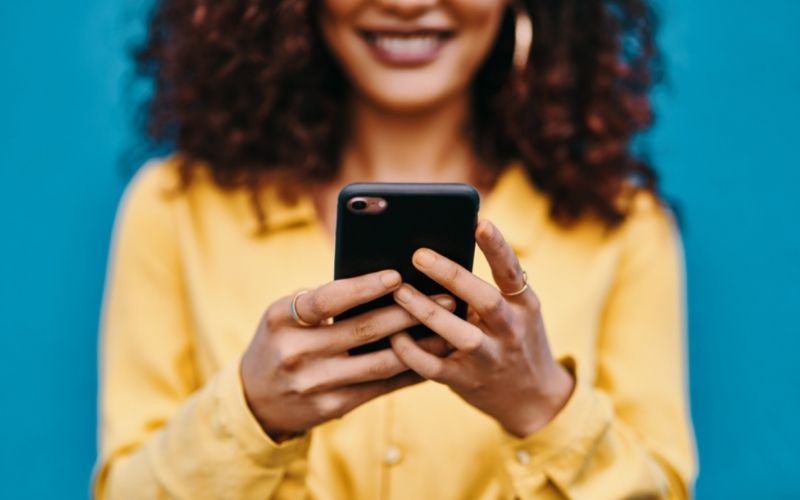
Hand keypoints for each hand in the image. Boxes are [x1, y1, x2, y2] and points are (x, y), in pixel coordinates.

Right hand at [241, 269, 454, 439]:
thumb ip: (320, 301)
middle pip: (362, 329)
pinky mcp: (331, 406)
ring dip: (419, 345)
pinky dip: (407, 372)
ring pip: (379, 362)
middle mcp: (296, 352)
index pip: (327, 298)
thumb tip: (382, 282)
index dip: (363, 287)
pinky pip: (379, 387)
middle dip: (408, 312)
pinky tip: (430, 358)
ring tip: (448, 328)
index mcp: (282, 319)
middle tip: (445, 297)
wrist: (255, 399)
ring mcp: (314, 383)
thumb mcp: (283, 316)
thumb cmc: (279, 342)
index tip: (397, 275)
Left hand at [389, 220, 574, 437]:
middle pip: (484, 299)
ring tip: (399, 290)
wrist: (533, 398)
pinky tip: (393, 335)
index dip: (497, 247)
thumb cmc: (514, 339)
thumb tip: (442, 251)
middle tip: (418, 254)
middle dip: (451, 275)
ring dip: (426, 311)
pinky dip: (412, 351)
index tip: (480, 222)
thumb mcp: (516, 310)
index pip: (511, 271)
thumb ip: (489, 287)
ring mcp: (489, 358)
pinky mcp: (466, 381)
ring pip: (458, 334)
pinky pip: (434, 367)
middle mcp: (510, 330)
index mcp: (523, 305)